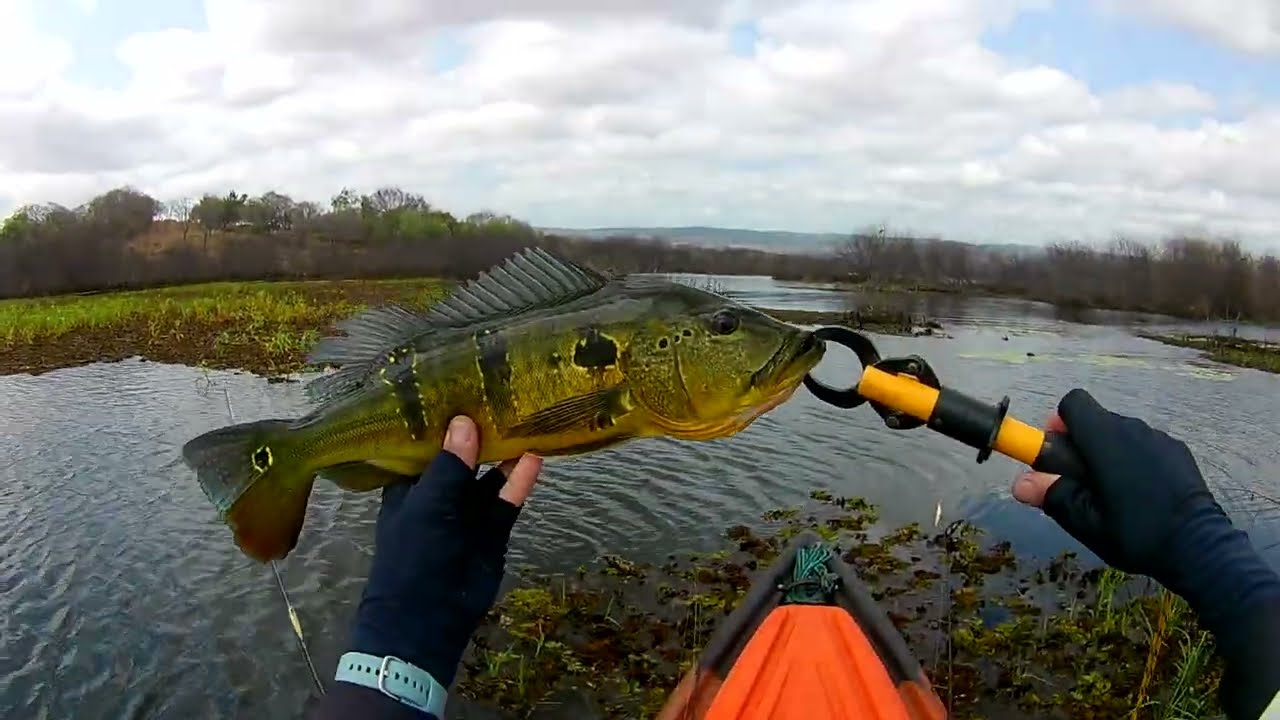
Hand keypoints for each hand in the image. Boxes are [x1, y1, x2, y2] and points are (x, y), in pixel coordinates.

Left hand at [348, 416, 542, 686]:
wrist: (427, 615)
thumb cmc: (413, 553)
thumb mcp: (427, 504)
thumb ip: (449, 464)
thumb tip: (465, 421)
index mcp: (409, 485)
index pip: (425, 444)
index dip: (442, 419)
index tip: (463, 385)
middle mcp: (438, 493)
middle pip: (463, 456)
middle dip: (480, 431)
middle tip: (504, 391)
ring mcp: (467, 511)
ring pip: (489, 475)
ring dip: (505, 452)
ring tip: (525, 417)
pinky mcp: (492, 528)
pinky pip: (506, 498)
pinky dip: (519, 479)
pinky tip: (535, 455)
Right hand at [1011, 388, 1277, 632]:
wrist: (1199, 547)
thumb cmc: (1134, 531)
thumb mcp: (1084, 521)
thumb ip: (1051, 495)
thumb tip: (1019, 484)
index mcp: (1104, 439)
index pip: (1072, 403)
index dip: (1058, 424)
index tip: (1059, 454)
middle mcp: (1132, 428)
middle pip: (1095, 419)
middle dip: (1081, 443)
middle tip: (1082, 482)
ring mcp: (1159, 438)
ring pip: (1120, 433)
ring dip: (1109, 453)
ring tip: (1115, 493)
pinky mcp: (1179, 451)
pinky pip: (1145, 446)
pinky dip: (1136, 460)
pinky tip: (1144, 494)